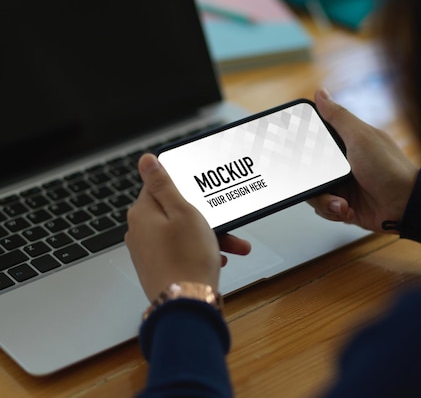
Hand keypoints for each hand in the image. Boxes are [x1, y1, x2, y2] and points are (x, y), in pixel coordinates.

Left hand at [124, 153, 250, 300]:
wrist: (185, 306)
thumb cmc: (187, 259)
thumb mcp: (182, 211)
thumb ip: (163, 183)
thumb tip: (145, 160)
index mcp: (142, 213)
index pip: (160, 185)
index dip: (186, 186)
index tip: (203, 189)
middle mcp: (139, 231)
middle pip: (175, 212)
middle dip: (205, 216)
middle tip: (226, 222)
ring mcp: (147, 252)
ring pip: (181, 233)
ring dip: (208, 236)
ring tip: (233, 246)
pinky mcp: (158, 268)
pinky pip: (181, 251)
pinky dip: (199, 251)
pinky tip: (217, 259)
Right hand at [307, 89, 418, 232]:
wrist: (405, 205)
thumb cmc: (389, 168)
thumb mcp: (360, 136)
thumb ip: (337, 116)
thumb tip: (320, 93)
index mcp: (346, 143)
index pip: (314, 142)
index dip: (303, 149)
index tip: (298, 156)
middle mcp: (343, 164)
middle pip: (309, 170)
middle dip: (313, 182)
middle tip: (324, 183)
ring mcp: (343, 185)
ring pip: (314, 192)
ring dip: (324, 200)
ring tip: (340, 201)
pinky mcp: (345, 205)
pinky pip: (325, 208)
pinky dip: (332, 210)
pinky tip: (346, 208)